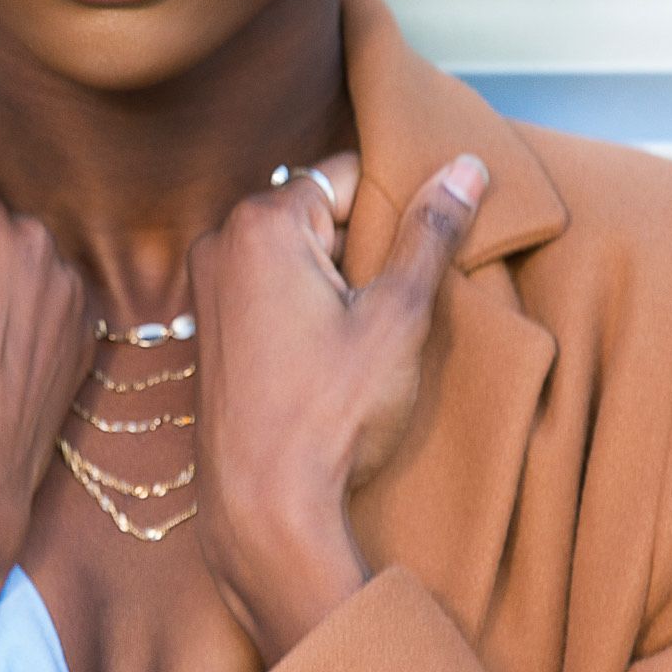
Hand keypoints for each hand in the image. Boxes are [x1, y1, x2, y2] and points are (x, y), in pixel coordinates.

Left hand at [188, 150, 488, 664]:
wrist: (265, 506)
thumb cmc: (331, 413)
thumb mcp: (398, 315)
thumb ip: (430, 233)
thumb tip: (465, 165)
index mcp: (261, 223)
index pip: (348, 178)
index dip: (393, 217)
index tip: (410, 266)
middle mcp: (219, 241)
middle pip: (319, 213)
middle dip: (362, 250)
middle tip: (388, 310)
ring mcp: (207, 285)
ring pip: (297, 253)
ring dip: (337, 281)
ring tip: (360, 340)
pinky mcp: (210, 326)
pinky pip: (271, 288)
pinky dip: (306, 306)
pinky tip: (329, 357)